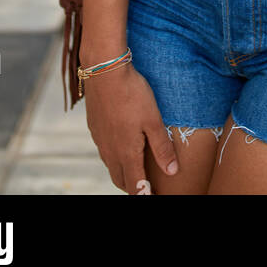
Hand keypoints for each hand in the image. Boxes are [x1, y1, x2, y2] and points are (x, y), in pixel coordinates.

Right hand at [83, 62, 179, 193]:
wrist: (105, 71)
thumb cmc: (132, 94)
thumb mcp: (153, 120)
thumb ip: (162, 147)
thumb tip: (172, 171)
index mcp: (126, 152)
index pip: (135, 185)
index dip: (144, 194)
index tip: (152, 196)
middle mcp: (110, 151)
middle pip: (120, 179)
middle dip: (133, 187)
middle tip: (145, 186)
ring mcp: (99, 139)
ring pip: (111, 165)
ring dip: (122, 171)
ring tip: (135, 169)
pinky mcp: (94, 127)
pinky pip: (104, 150)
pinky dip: (114, 155)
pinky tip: (120, 144)